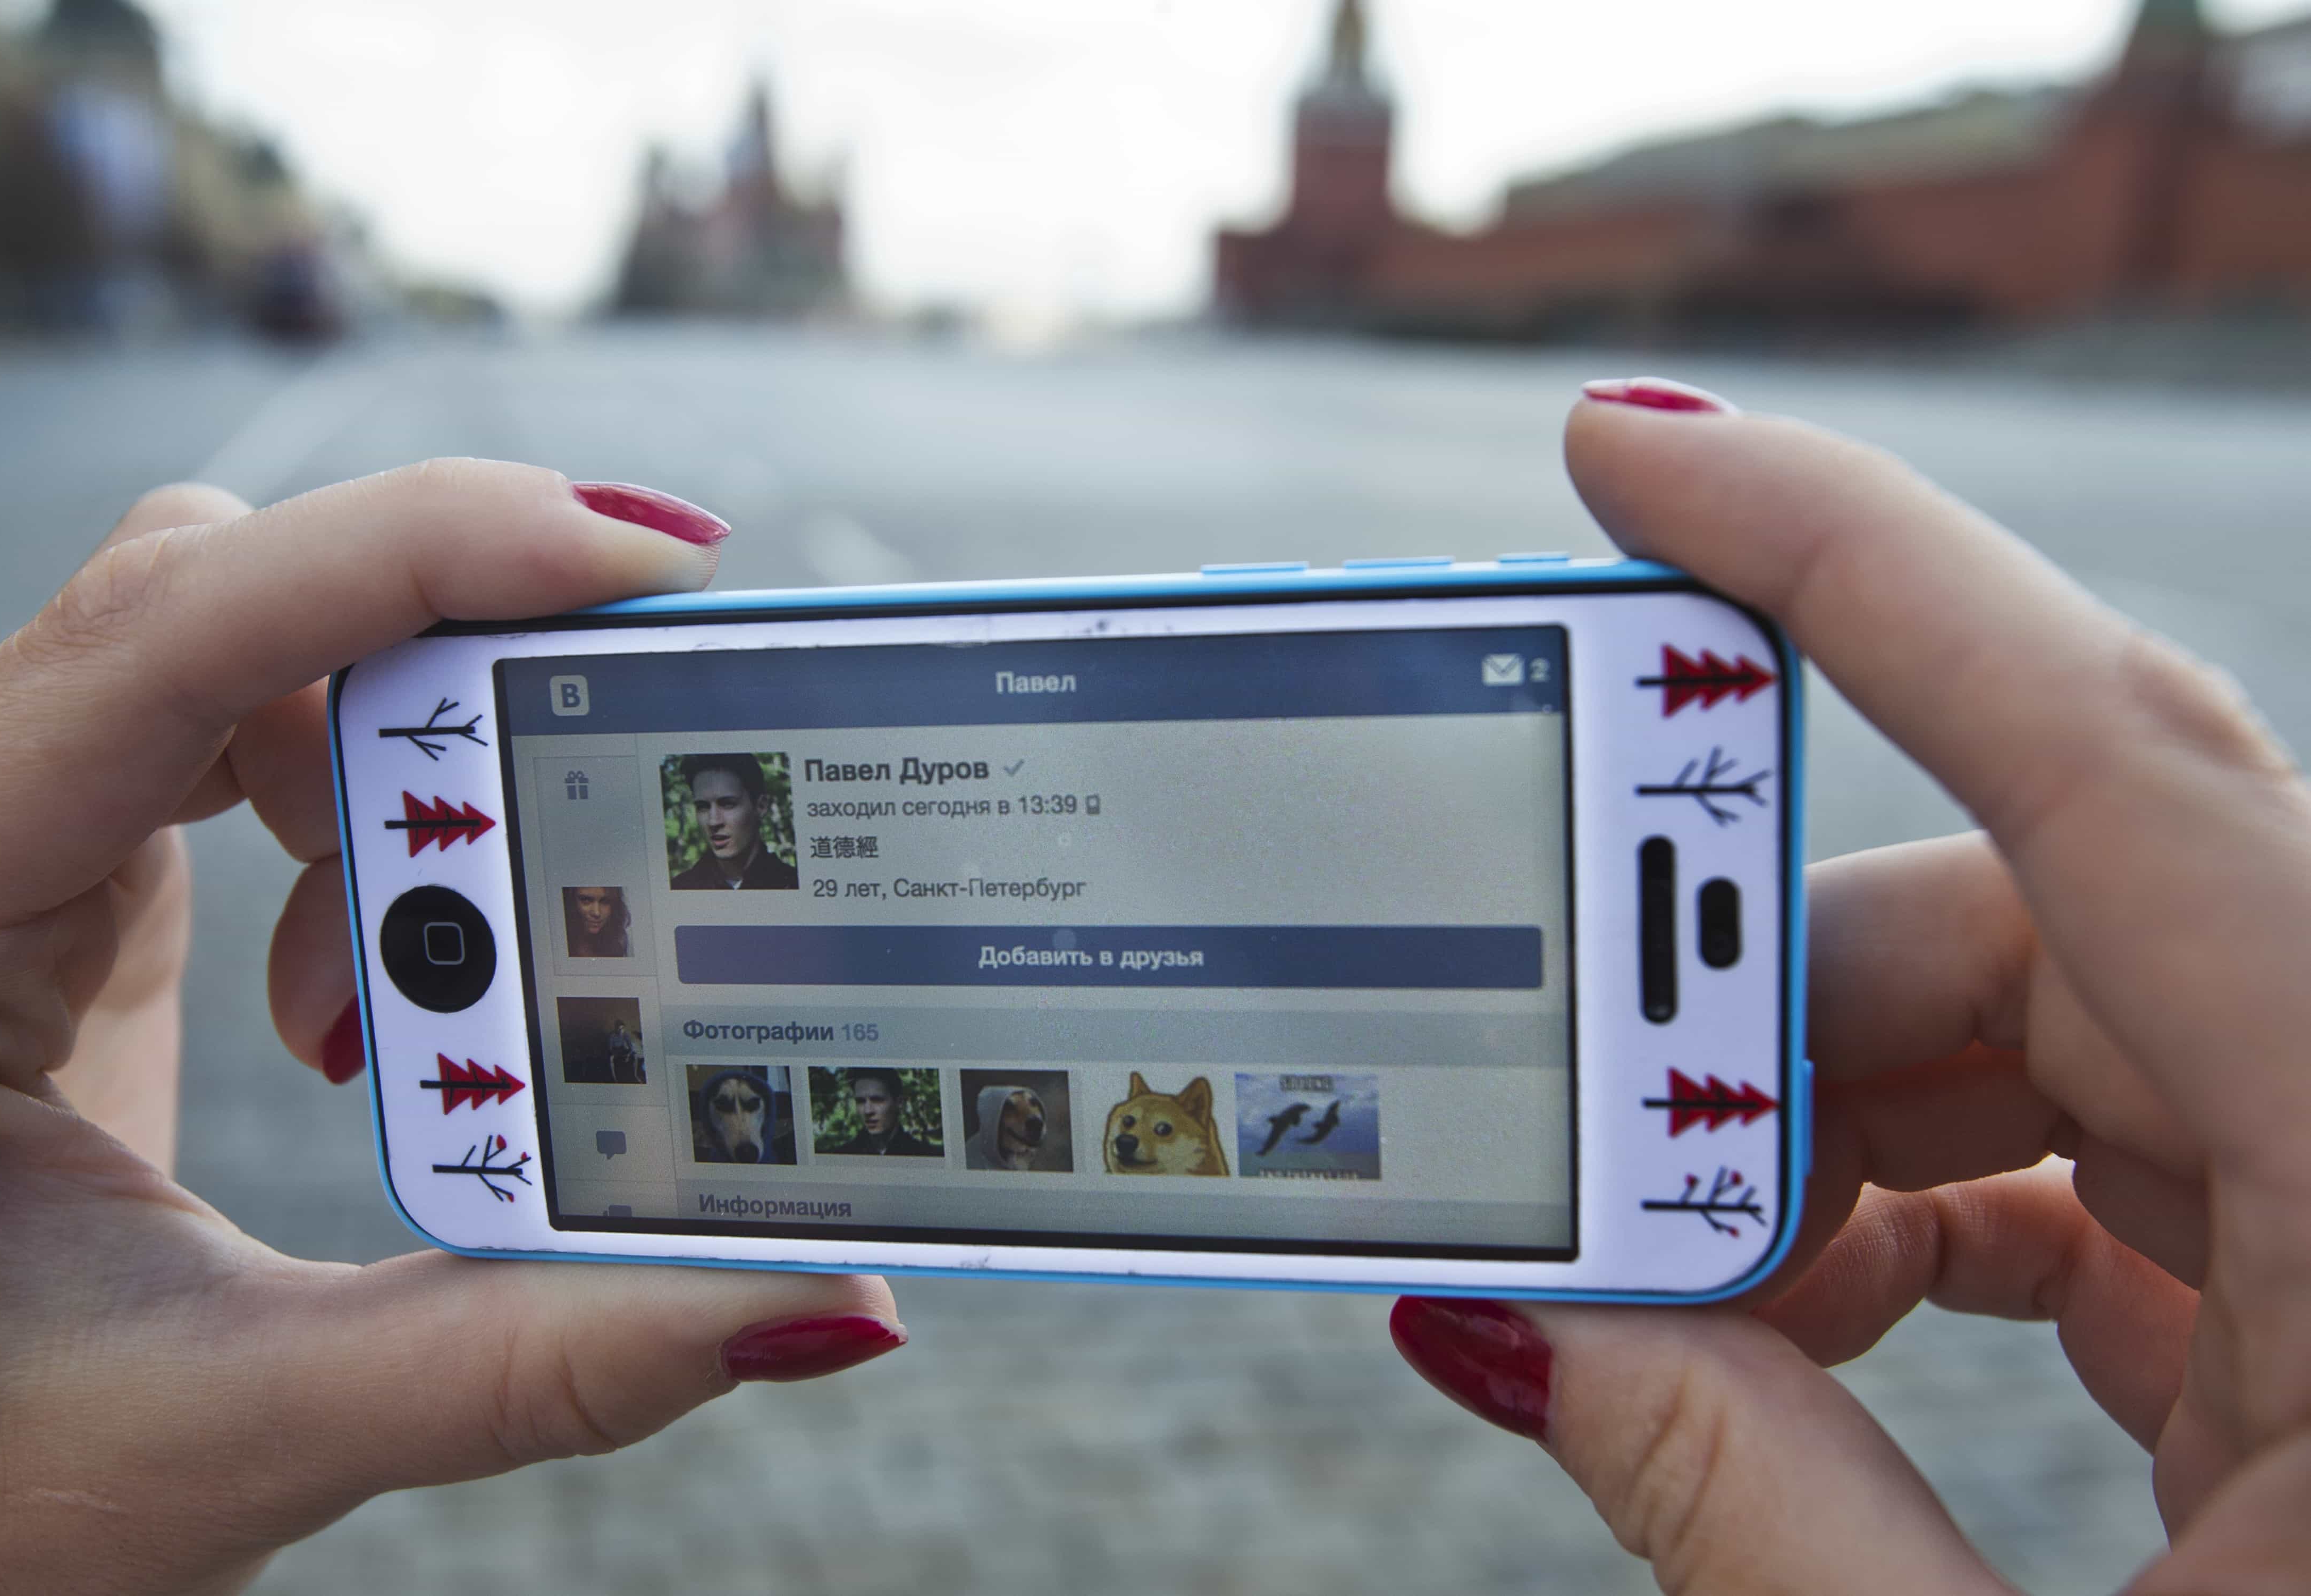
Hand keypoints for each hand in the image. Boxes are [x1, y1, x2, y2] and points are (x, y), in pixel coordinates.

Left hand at [0, 463, 903, 1595]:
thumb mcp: (227, 1430)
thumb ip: (524, 1362)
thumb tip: (816, 1301)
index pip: (163, 632)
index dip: (411, 552)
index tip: (638, 557)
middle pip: (217, 591)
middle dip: (445, 663)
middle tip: (617, 764)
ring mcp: (0, 838)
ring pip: (234, 644)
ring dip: (397, 778)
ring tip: (417, 1001)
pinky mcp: (68, 872)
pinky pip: (236, 737)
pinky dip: (357, 830)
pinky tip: (354, 1010)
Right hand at [1392, 378, 2308, 1591]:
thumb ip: (1774, 1524)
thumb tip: (1522, 1344)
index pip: (2121, 762)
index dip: (1856, 566)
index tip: (1634, 452)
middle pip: (2041, 919)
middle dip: (1757, 998)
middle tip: (1551, 1102)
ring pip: (2061, 1036)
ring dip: (1828, 1127)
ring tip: (1674, 1272)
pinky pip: (2107, 1163)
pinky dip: (1929, 1216)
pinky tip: (1811, 1318)